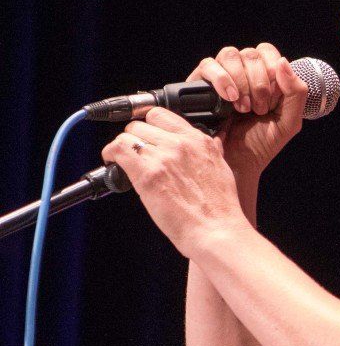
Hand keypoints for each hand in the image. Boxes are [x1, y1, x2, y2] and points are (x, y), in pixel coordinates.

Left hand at [102, 108, 247, 256]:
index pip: (162, 115)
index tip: (146, 135)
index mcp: (200, 141)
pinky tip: (113, 164)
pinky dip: (110, 154)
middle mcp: (181, 144)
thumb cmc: (220, 209)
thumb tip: (204, 145)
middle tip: (137, 155)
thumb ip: (207, 152)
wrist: (217, 230)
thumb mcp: (222, 170)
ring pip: (127, 135)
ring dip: (123, 148)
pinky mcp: (148, 173)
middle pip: (141, 124)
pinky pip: (117, 149)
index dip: (150, 125)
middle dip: (136, 138)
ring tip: (125, 162)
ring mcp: (164, 157)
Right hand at [187, 43, 308, 181]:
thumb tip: (284, 62)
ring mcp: (222, 75)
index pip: (268, 52)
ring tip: (243, 108)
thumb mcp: (289, 121)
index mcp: (266, 77)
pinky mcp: (201, 82)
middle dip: (259, 84)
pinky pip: (209, 64)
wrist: (235, 162)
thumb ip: (296, 92)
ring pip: (231, 54)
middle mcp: (244, 72)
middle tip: (258, 109)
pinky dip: (222, 80)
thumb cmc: (261, 143)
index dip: (272, 71)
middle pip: (251, 54)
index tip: (273, 99)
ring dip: (241, 83)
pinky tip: (229, 99)